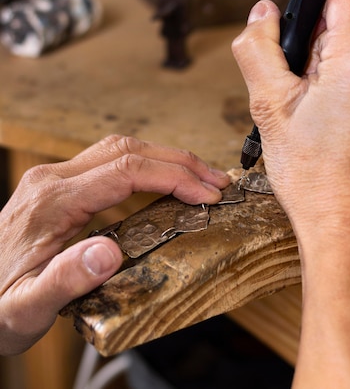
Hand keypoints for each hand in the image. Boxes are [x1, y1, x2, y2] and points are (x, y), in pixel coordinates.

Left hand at [0, 135, 228, 354]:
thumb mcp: (25, 308)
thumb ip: (64, 281)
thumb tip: (109, 253)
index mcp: (50, 201)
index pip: (125, 171)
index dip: (172, 177)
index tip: (206, 194)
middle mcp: (52, 179)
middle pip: (127, 149)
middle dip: (178, 160)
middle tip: (216, 179)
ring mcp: (55, 178)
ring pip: (120, 149)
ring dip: (164, 158)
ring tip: (199, 177)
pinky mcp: (59, 185)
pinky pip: (110, 162)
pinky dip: (146, 165)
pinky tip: (163, 181)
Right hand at [232, 0, 349, 387]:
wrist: (348, 227)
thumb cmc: (316, 179)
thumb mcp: (269, 108)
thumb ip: (258, 49)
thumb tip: (261, 15)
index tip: (297, 20)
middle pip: (346, 22)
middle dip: (312, 43)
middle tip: (293, 85)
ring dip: (325, 67)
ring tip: (309, 110)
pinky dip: (343, 84)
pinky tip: (327, 119)